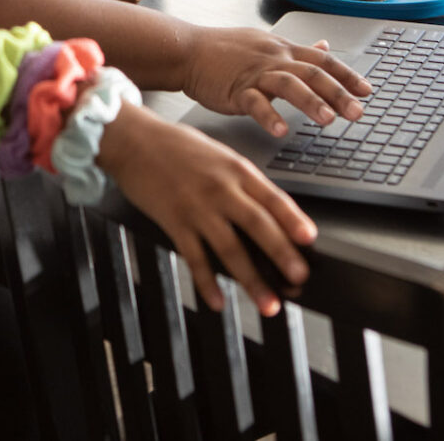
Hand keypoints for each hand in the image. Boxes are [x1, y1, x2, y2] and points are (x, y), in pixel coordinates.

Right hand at [97, 103, 315, 315]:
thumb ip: (242, 180)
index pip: (273, 197)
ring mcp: (197, 207)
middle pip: (258, 225)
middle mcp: (220, 188)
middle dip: (282, 254)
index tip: (310, 240)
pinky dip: (207, 282)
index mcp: (236, 169)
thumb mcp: (218, 154)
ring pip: (230, 249)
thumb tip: (268, 208)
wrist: (133, 139)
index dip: (294, 220)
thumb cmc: (175, 145)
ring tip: (268, 304)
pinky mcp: (174, 222)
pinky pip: (194, 257)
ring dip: (251, 280)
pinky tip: (218, 301)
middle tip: (299, 278)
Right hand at [181, 26, 370, 136]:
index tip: (367, 91)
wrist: (189, 50)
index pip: (323, 61)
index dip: (347, 75)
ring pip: (288, 84)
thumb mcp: (268, 44)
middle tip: (358, 112)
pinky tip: (279, 130)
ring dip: (310, 101)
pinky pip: (254, 102)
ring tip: (328, 120)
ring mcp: (255, 73)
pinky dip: (268, 115)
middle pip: (312, 73)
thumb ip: (298, 50)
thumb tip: (325, 47)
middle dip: (338, 92)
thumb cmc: (226, 50)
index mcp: (284, 50)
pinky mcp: (235, 89)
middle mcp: (274, 59)